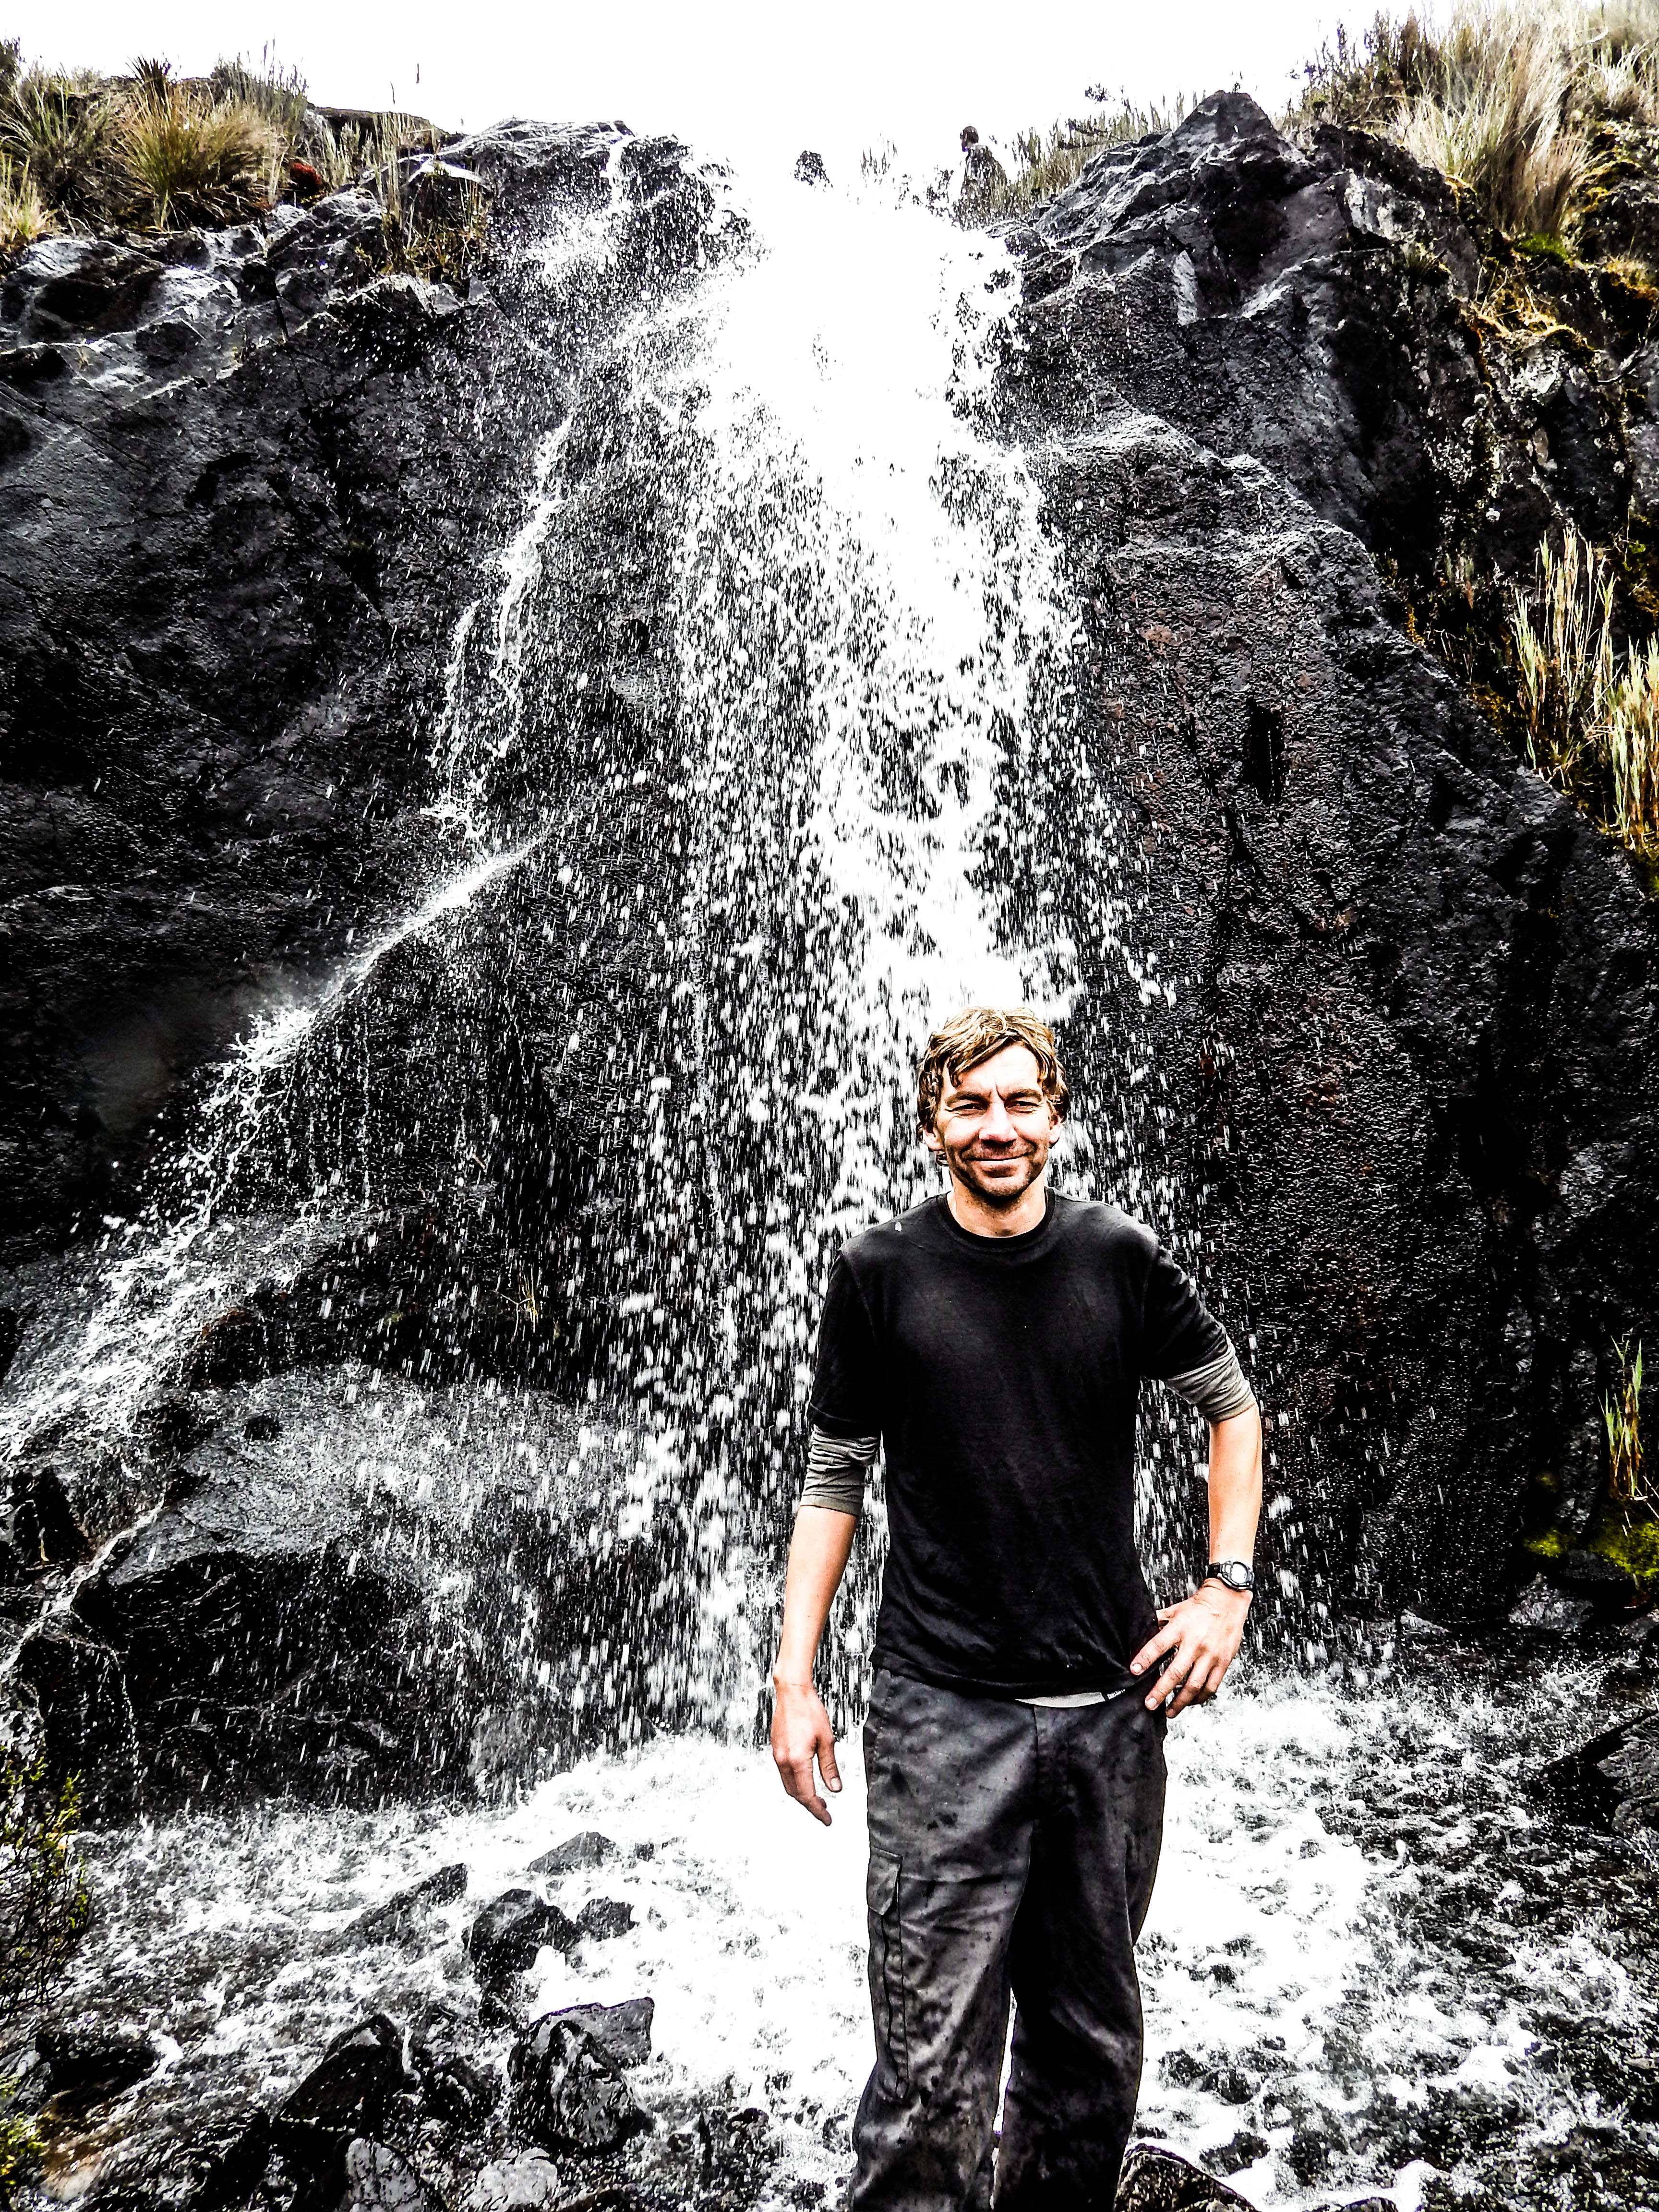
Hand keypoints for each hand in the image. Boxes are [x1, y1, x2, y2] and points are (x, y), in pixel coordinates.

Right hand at [770, 1676, 841, 1823]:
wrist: (792, 1692)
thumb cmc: (810, 1711)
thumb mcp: (826, 1740)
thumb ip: (829, 1767)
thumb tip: (835, 1789)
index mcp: (797, 1761)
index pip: (807, 1795)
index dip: (817, 1810)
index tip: (827, 1820)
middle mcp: (784, 1761)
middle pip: (795, 1793)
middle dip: (810, 1805)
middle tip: (825, 1811)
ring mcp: (777, 1755)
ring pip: (788, 1784)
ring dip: (802, 1794)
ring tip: (818, 1798)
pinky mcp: (776, 1749)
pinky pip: (784, 1774)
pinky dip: (795, 1783)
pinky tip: (806, 1780)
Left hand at [1129, 1582, 1251, 1715]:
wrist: (1228, 1601)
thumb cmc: (1201, 1606)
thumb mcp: (1176, 1609)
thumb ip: (1159, 1621)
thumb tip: (1141, 1629)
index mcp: (1180, 1628)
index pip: (1158, 1645)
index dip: (1145, 1659)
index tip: (1134, 1671)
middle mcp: (1196, 1643)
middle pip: (1176, 1672)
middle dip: (1161, 1691)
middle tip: (1150, 1703)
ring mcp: (1211, 1655)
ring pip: (1194, 1684)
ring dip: (1181, 1701)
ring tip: (1169, 1711)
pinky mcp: (1223, 1662)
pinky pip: (1211, 1686)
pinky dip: (1200, 1698)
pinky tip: (1191, 1702)